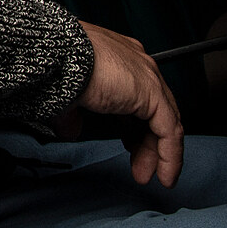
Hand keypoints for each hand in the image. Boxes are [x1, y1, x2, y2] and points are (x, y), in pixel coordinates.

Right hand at [76, 21, 184, 186]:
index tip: (128, 147)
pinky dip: (169, 155)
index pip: (138, 97)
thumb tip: (72, 130)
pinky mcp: (153, 93)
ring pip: (166, 122)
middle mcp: (137, 64)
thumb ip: (74, 113)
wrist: (60, 53)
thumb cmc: (56, 62)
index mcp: (118, 57)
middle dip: (146, 143)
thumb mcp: (66, 94)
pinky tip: (164, 174)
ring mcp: (148, 77)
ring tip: (147, 174)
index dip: (134, 126)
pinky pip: (170, 131)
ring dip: (158, 153)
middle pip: (155, 111)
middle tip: (139, 166)